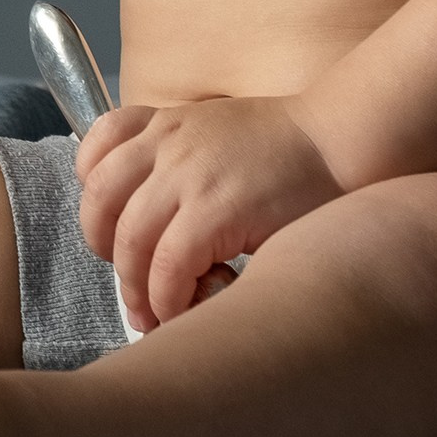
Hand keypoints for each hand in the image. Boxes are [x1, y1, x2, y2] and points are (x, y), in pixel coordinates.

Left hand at [75, 95, 344, 331]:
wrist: (344, 140)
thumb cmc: (289, 150)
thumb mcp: (217, 130)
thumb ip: (179, 159)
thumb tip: (149, 216)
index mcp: (166, 122)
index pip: (96, 151)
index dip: (93, 199)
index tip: (112, 231)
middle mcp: (168, 143)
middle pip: (100, 204)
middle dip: (107, 254)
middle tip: (132, 285)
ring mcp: (188, 176)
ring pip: (129, 242)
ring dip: (135, 288)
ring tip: (153, 313)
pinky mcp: (216, 211)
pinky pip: (167, 266)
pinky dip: (166, 298)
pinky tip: (183, 310)